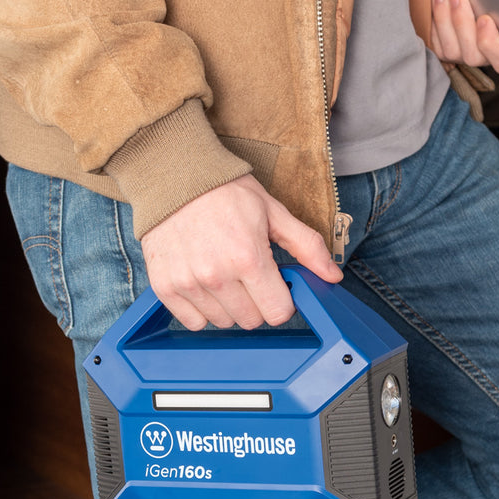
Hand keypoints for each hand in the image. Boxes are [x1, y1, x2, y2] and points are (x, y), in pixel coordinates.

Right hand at [140, 174, 342, 330]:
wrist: (176, 176)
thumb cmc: (226, 192)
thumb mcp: (274, 212)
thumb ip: (307, 246)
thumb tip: (332, 275)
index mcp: (247, 258)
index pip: (277, 312)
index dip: (282, 300)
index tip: (276, 285)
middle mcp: (216, 275)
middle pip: (251, 321)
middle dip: (257, 302)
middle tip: (249, 275)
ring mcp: (188, 283)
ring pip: (223, 322)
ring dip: (229, 306)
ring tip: (224, 274)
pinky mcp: (165, 286)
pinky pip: (194, 322)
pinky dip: (202, 309)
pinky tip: (205, 284)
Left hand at [430, 0, 498, 74]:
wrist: (496, 4)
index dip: (490, 43)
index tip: (485, 19)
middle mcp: (487, 60)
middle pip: (472, 55)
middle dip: (462, 22)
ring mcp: (466, 57)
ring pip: (450, 51)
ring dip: (443, 19)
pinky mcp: (448, 51)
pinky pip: (437, 44)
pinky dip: (435, 22)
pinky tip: (436, 1)